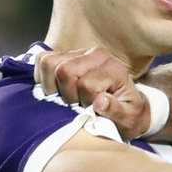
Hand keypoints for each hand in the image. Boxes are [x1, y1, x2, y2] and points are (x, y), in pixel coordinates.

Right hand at [35, 47, 150, 140]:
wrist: (126, 105)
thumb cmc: (127, 114)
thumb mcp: (129, 119)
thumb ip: (116, 111)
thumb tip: (99, 101)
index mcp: (114, 69)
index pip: (86, 84)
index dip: (85, 102)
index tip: (93, 109)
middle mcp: (97, 55)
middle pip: (64, 71)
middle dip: (66, 94)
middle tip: (77, 104)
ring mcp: (80, 52)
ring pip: (49, 63)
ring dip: (52, 85)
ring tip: (66, 97)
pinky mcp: (66, 55)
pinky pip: (42, 59)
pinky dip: (43, 77)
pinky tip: (55, 89)